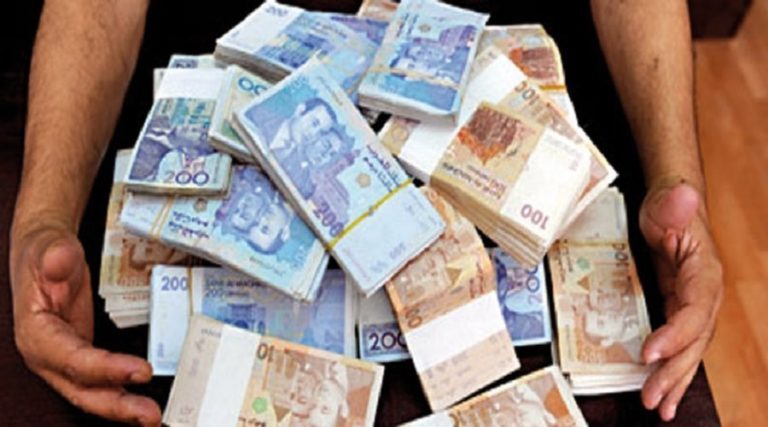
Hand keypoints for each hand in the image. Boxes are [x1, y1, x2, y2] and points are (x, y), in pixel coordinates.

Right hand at [10, 224, 161, 425]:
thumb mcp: (49, 247)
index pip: (73, 359)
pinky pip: (104, 383)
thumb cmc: (46, 253)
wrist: (47, 254)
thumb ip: (56, 255)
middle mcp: (50, 355)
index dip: (106, 369)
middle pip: (83, 389)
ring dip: (123, 408)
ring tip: (153, 417)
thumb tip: (60, 260)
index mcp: (37, 334)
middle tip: (151, 414)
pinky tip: (145, 403)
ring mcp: (67, 361)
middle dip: (117, 405)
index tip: (142, 370)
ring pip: (94, 393)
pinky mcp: (85, 359)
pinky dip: (123, 394)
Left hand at [638, 180, 722, 420]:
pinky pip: (679, 345)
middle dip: (675, 371)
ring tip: (659, 408)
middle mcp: (704, 295)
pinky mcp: (679, 310)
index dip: (676, 334)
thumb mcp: (667, 202)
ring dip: (675, 381)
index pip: (694, 311)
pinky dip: (672, 370)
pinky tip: (662, 394)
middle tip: (653, 398)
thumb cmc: (668, 205)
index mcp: (704, 273)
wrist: (672, 206)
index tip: (650, 352)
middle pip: (694, 341)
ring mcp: (693, 306)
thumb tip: (684, 194)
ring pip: (689, 351)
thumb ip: (675, 204)